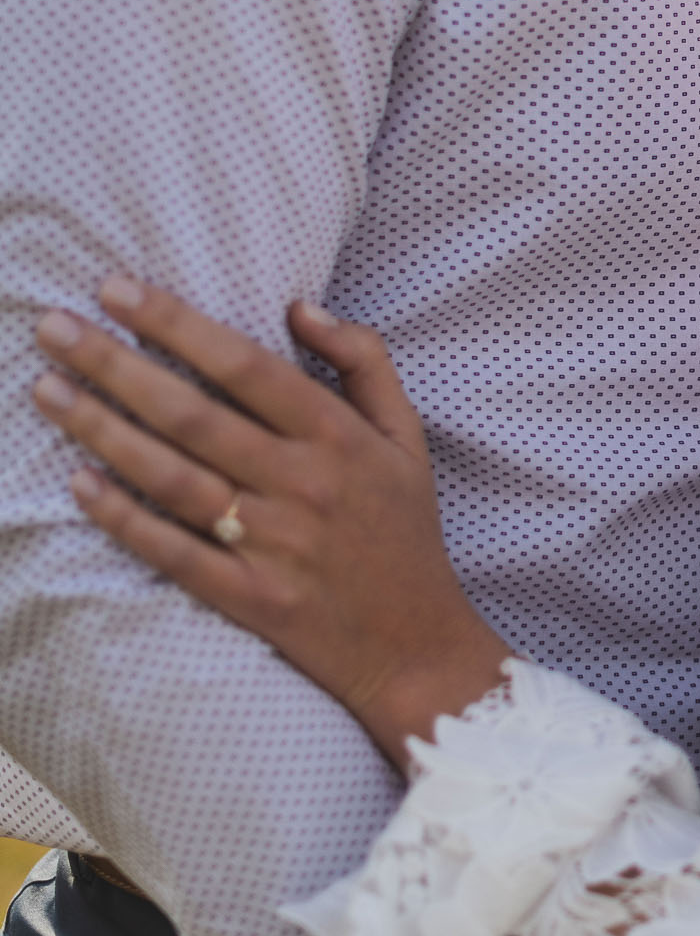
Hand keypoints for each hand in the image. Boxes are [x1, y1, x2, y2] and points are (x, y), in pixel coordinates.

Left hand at [32, 279, 510, 763]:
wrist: (416, 646)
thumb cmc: (403, 530)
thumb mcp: (406, 435)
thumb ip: (363, 360)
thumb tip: (297, 306)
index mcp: (339, 436)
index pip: (245, 365)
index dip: (177, 323)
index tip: (117, 288)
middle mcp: (303, 484)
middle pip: (192, 415)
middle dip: (115, 365)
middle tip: (54, 327)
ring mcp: (273, 544)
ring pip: (173, 477)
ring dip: (102, 431)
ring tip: (47, 390)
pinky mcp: (250, 600)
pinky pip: (174, 552)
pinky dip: (125, 518)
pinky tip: (79, 483)